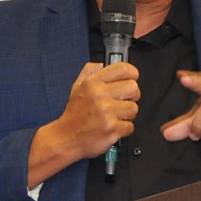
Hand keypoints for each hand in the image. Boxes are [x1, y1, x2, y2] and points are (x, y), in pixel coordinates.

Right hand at [28, 61, 139, 186]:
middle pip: (133, 88)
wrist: (66, 138)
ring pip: (134, 108)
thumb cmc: (74, 114)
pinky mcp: (112, 129)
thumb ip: (90, 71)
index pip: (123, 69)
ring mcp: (106, 112)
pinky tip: (113, 127)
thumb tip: (104, 62)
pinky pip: (131, 126)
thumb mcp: (77, 87)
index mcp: (93, 82)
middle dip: (131, 96)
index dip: (132, 74)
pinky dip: (124, 129)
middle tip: (121, 102)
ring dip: (127, 115)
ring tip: (115, 117)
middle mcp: (99, 95)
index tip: (131, 79)